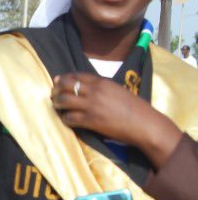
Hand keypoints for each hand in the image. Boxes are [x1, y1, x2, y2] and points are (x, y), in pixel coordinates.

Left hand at [52, 72, 182, 167]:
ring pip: (63, 100)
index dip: (63, 79)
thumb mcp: (117, 90)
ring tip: (58, 107)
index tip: (57, 82)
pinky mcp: (91, 120)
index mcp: (102, 82)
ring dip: (57, 103)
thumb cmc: (135, 108)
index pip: (75, 75)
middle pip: (65, 85)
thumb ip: (101, 88)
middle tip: (54, 95)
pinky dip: (65, 118)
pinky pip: (70, 117)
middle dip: (56, 90)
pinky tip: (67, 119)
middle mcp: (94, 91)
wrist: (145, 124)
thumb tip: (85, 88)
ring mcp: (92, 105)